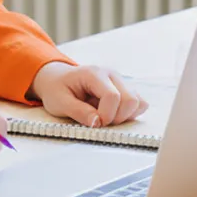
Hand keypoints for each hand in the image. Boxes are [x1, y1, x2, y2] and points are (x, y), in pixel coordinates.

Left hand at [30, 61, 147, 127]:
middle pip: (131, 99)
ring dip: (124, 116)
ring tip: (105, 116)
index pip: (113, 96)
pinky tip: (112, 114)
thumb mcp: (59, 102)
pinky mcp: (125, 89)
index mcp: (94, 73)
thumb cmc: (57, 89)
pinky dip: (129, 114)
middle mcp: (111, 74)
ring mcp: (120, 81)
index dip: (106, 115)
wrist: (56, 80)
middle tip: (100, 121)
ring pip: (138, 102)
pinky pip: (139, 104)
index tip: (94, 123)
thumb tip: (98, 123)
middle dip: (117, 117)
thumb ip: (79, 112)